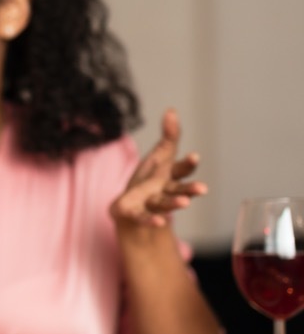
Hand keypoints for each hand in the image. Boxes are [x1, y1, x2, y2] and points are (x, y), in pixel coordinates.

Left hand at [110, 108, 206, 230]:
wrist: (132, 205)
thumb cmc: (150, 178)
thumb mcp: (159, 156)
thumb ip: (169, 136)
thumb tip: (171, 110)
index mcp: (170, 176)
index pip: (182, 169)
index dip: (188, 163)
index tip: (194, 156)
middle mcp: (165, 191)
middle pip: (179, 189)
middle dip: (190, 188)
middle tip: (201, 189)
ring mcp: (152, 204)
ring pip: (164, 204)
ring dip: (174, 204)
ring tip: (184, 205)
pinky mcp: (136, 213)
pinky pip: (143, 217)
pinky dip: (150, 220)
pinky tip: (159, 223)